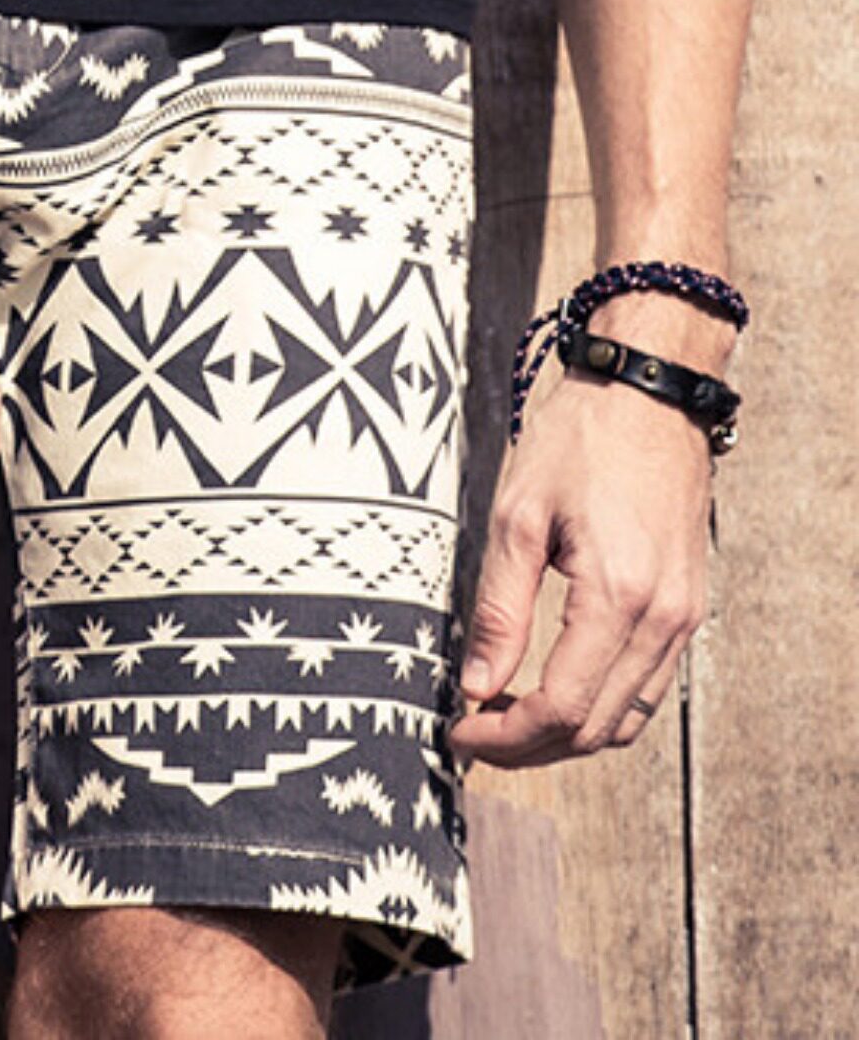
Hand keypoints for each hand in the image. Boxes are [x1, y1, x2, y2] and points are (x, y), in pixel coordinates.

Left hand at [449, 297, 733, 766]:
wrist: (649, 395)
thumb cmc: (578, 444)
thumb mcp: (514, 519)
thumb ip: (498, 611)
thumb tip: (476, 687)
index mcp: (619, 596)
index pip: (562, 707)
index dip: (504, 737)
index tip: (458, 734)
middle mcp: (664, 618)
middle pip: (596, 728)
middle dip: (529, 748)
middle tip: (471, 738)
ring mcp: (683, 616)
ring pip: (626, 719)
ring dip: (564, 736)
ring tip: (501, 722)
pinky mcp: (685, 608)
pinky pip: (646, 687)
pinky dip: (597, 708)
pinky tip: (547, 692)